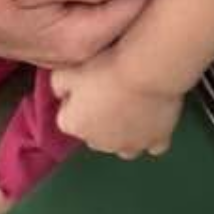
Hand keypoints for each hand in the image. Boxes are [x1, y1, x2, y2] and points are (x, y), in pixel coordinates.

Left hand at [49, 46, 185, 160]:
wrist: (144, 71)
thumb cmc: (104, 68)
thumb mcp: (65, 70)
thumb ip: (57, 84)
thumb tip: (59, 92)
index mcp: (74, 126)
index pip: (67, 117)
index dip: (76, 100)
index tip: (87, 83)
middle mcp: (99, 143)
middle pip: (94, 134)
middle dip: (99, 119)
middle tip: (110, 90)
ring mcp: (130, 145)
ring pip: (123, 145)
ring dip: (124, 133)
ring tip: (131, 107)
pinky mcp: (157, 141)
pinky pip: (153, 145)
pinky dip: (152, 136)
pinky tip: (153, 119)